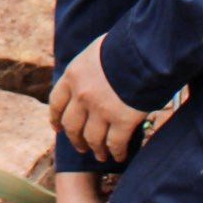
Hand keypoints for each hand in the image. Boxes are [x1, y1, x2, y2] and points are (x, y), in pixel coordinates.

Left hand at [48, 37, 152, 165]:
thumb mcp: (97, 51)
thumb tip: (95, 75)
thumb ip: (90, 68)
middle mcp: (82, 96)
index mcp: (73, 76)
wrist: (145, 50)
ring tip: (101, 156)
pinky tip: (120, 156)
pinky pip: (116, 143)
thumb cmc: (125, 46)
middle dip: (76, 140)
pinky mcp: (122, 120)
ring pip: (93, 139)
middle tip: (82, 147)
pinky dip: (117, 152)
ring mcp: (101, 110)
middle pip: (72, 126)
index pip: (56, 102)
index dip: (56, 118)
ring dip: (97, 150)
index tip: (58, 128)